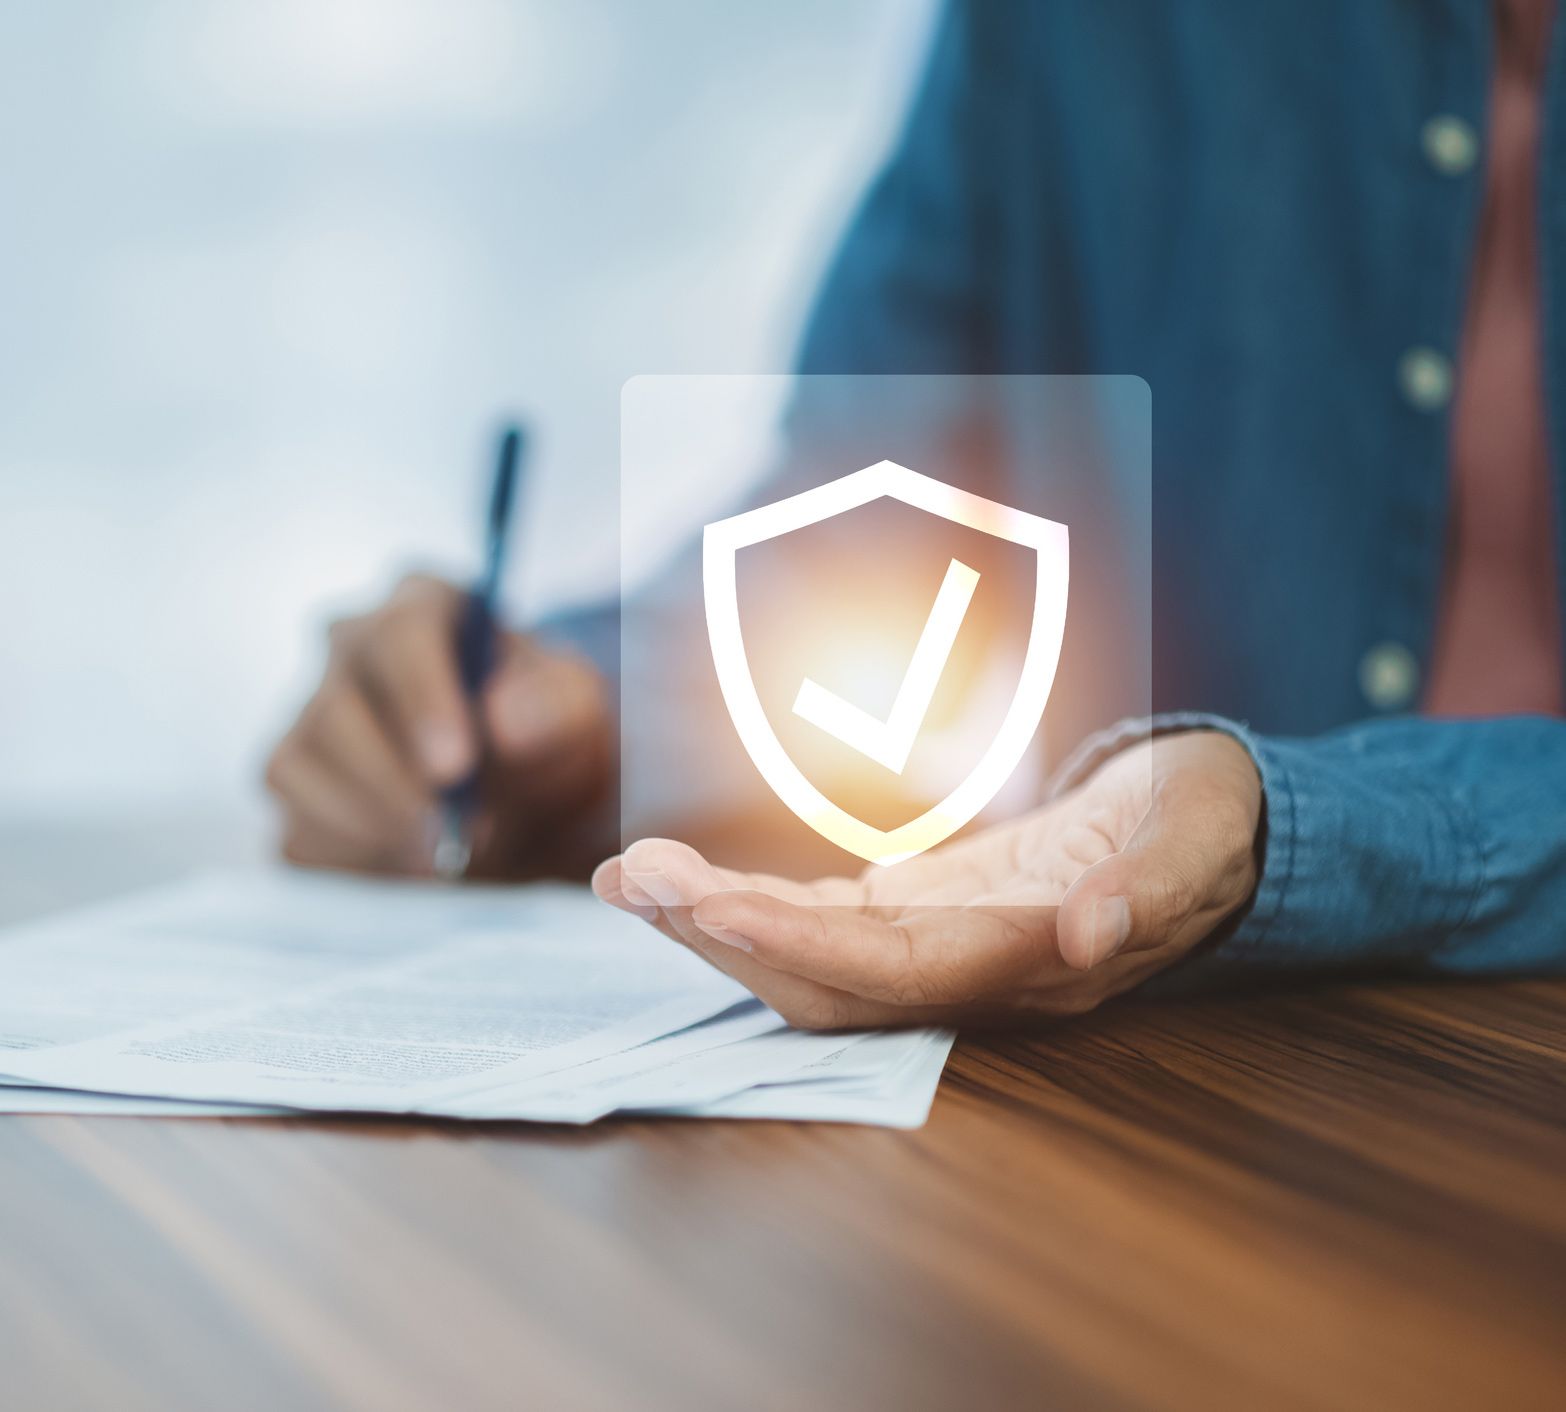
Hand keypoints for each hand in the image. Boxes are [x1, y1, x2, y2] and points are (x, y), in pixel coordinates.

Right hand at [265, 573, 610, 878]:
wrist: (528, 795)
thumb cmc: (547, 732)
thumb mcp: (577, 712)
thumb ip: (554, 705)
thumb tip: (502, 719)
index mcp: (422, 604)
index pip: (400, 636)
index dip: (422, 702)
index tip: (454, 767)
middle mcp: (349, 648)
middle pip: (335, 708)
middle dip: (395, 784)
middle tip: (457, 834)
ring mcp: (309, 716)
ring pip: (296, 770)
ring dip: (372, 826)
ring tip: (445, 854)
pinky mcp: (297, 787)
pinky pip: (296, 831)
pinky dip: (352, 860)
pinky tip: (409, 864)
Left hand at [592, 730, 1261, 1027]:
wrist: (1205, 827)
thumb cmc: (1210, 820)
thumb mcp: (1201, 832)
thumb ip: (1154, 883)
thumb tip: (1091, 933)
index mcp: (1033, 963)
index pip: (899, 974)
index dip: (804, 949)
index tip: (713, 908)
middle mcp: (970, 976)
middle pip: (827, 982)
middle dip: (724, 936)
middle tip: (632, 878)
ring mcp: (935, 949)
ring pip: (806, 958)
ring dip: (715, 923)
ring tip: (629, 877)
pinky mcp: (915, 913)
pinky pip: (816, 921)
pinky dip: (747, 902)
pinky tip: (680, 880)